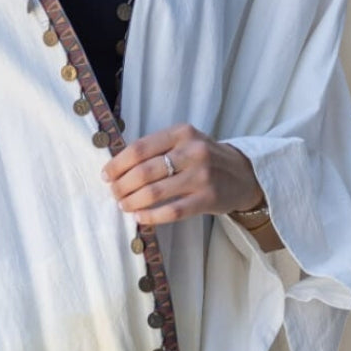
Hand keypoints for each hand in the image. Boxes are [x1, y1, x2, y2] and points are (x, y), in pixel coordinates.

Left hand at [101, 124, 262, 225]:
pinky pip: (173, 211)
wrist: (244, 174)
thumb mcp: (185, 142)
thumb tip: (118, 166)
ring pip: (155, 192)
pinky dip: (152, 216)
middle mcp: (192, 151)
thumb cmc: (205, 158)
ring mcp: (202, 175)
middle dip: (122, 185)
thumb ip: (157, 148)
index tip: (106, 175)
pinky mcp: (209, 198)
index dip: (118, 164)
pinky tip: (140, 217)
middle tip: (114, 194)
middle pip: (144, 171)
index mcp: (181, 133)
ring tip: (124, 206)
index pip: (139, 148)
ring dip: (133, 201)